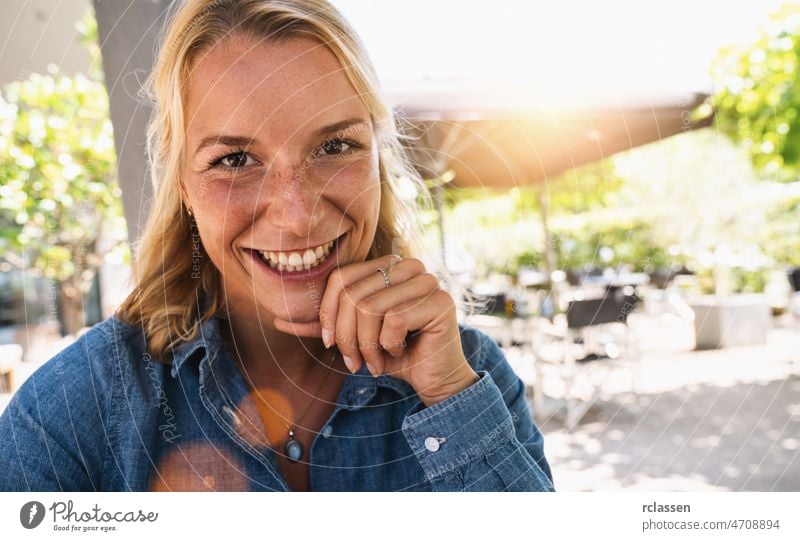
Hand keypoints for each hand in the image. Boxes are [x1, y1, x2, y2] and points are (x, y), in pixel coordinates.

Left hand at [273, 254, 478, 406]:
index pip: (340, 280)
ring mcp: (427, 281)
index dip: (328, 315)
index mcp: (387, 265)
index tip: (330, 345)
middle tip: (354, 362)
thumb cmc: (392, 353)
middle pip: (353, 295)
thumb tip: (277, 320)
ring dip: (367, 346)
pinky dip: (390, 347)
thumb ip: (322, 325)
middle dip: (346, 337)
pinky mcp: (440, 302)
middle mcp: (408, 266)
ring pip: (371, 309)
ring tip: (375, 362)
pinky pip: (395, 321)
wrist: (432, 376)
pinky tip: (400, 353)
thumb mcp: (352, 337)